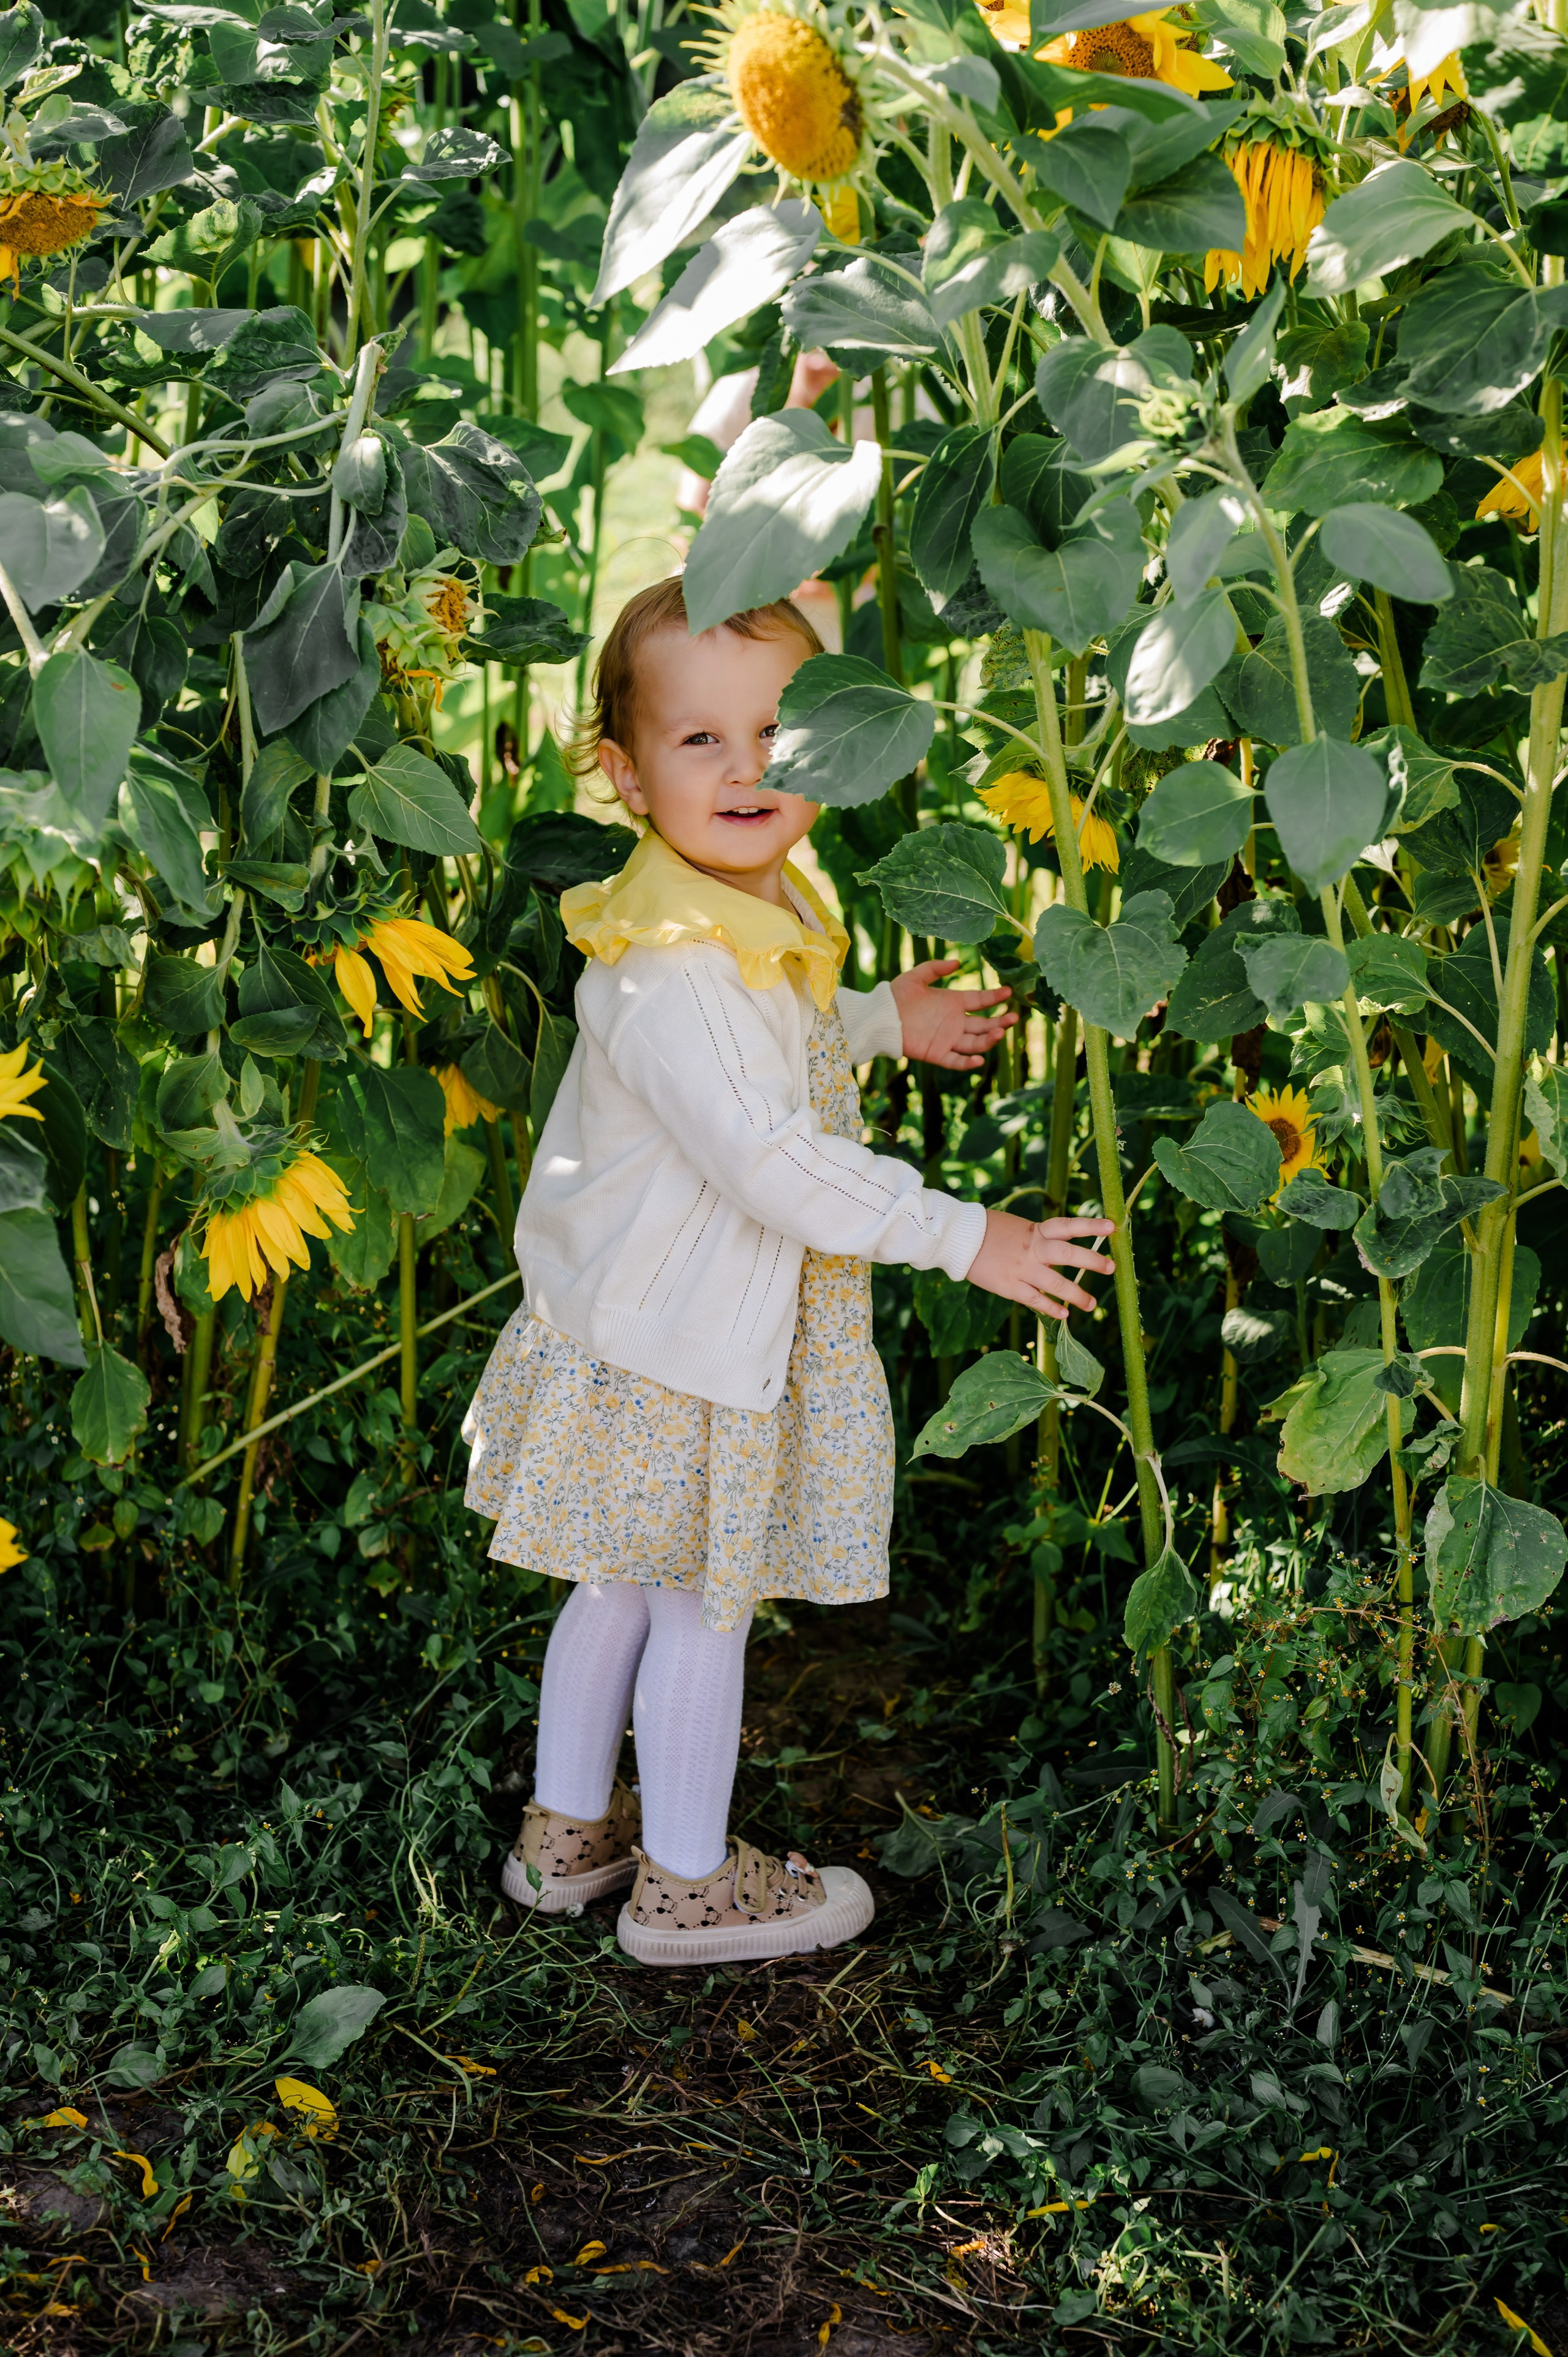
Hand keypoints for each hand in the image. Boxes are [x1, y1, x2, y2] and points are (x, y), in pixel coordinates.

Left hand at [891, 957, 1016, 1069]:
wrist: (879, 1017)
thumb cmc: (895, 996)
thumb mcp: (916, 977)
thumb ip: (935, 968)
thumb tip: (958, 962)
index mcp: (953, 1003)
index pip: (980, 1001)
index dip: (995, 997)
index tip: (1009, 992)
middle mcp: (954, 1023)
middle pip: (983, 1024)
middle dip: (1000, 1022)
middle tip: (1014, 1017)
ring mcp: (947, 1039)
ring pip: (975, 1043)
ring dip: (989, 1039)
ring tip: (1001, 1032)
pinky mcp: (937, 1054)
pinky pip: (956, 1061)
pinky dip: (968, 1063)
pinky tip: (980, 1060)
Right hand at [965, 1209, 1115, 1319]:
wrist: (959, 1239)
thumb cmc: (989, 1231)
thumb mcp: (1018, 1227)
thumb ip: (1039, 1238)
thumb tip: (1060, 1250)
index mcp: (1036, 1231)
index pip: (1068, 1226)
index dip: (1090, 1225)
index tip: (1112, 1227)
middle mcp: (1032, 1249)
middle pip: (1067, 1254)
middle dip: (1091, 1261)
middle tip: (1111, 1267)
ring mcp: (1022, 1269)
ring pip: (1055, 1283)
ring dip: (1076, 1294)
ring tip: (1092, 1304)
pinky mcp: (1009, 1286)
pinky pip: (1034, 1300)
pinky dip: (1050, 1308)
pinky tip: (1064, 1315)